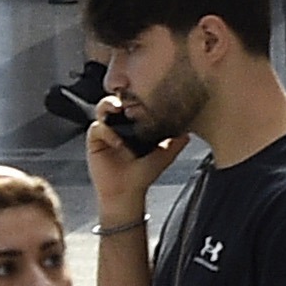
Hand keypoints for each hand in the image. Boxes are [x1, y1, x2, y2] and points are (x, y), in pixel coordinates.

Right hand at [81, 101, 172, 221]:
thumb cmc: (143, 174)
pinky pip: (97, 128)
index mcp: (135, 124)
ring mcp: (106, 131)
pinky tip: (118, 142)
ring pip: (103, 108)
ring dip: (109, 105)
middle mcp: (120, 125)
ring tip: (118, 108)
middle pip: (117, 100)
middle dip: (121, 95)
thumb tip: (190, 131)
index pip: (134, 102)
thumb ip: (176, 142)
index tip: (146, 94)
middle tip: (129, 99)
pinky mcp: (95, 140)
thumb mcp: (165, 155)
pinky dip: (106, 131)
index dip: (138, 96)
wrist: (127, 191)